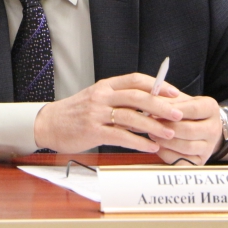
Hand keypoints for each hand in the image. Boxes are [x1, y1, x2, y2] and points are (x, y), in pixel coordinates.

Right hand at [33, 73, 183, 153]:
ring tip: (170, 134)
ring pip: (131, 117)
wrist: (48, 124)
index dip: (157, 85)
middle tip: (179, 114)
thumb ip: (119, 99)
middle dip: (161, 106)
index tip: (174, 94)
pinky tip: (151, 147)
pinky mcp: (92, 131)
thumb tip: (150, 104)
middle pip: (137, 97)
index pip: (135, 80)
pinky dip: (139, 142)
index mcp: (105, 85)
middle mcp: (102, 96)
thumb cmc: (76, 112)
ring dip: (153, 126)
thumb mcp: (97, 98)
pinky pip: (121, 136)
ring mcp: (96, 113)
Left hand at [149, 93, 222, 165]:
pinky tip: (158, 147)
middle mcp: (214, 128)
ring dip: (166, 142)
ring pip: (186, 147)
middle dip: (167, 128)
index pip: (193, 109)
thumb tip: (151, 102)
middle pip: (189, 130)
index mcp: (211, 108)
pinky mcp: (201, 161)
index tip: (155, 110)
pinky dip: (168, 155)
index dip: (172, 110)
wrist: (203, 127)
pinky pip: (183, 161)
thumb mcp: (182, 100)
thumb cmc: (187, 111)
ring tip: (152, 134)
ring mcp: (209, 146)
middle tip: (150, 124)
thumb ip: (168, 99)